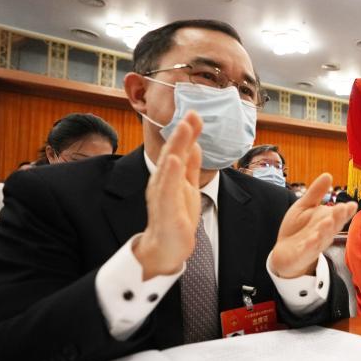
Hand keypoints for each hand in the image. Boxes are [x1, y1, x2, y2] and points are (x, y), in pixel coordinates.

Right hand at [134, 111, 203, 279]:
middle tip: (192, 113)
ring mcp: (163, 195)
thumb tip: (195, 144)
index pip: (180, 149)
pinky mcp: (167, 210)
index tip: (196, 113)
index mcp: (171, 175)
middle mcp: (163, 181)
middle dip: (183, 133)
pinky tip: (174, 160)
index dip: (188, 132)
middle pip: (174, 152)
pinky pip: (167, 189)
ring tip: (184, 128)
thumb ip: (190, 166)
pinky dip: (170, 173)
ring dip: (177, 146)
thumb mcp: (187, 186)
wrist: (166, 248)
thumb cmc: (177, 216)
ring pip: (169, 166)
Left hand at [269, 173, 356, 278]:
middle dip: (338, 218)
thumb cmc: (298, 229)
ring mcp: (314, 244)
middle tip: (343, 208)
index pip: (339, 215)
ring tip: (328, 221)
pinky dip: (310, 245)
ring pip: (322, 237)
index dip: (346, 211)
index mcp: (327, 219)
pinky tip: (312, 239)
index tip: (352, 204)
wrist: (285, 252)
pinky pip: (307, 250)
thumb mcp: (305, 207)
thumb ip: (316, 193)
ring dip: (326, 230)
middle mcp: (324, 232)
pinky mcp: (302, 254)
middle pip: (333, 225)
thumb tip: (328, 174)